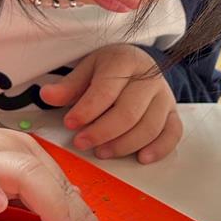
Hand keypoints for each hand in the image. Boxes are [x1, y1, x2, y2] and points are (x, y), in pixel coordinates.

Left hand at [40, 44, 182, 163]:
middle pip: (129, 113)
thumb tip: (46, 95)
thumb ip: (69, 86)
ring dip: (123, 145)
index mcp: (125, 61)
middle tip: (81, 143)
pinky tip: (140, 158)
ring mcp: (165, 96)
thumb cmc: (109, 69)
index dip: (87, 110)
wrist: (138, 64)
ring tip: (102, 152)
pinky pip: (173, 134)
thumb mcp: (87, 69)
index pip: (106, 90)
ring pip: (149, 127)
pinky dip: (159, 149)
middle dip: (102, 132)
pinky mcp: (173, 113)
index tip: (70, 124)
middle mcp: (150, 78)